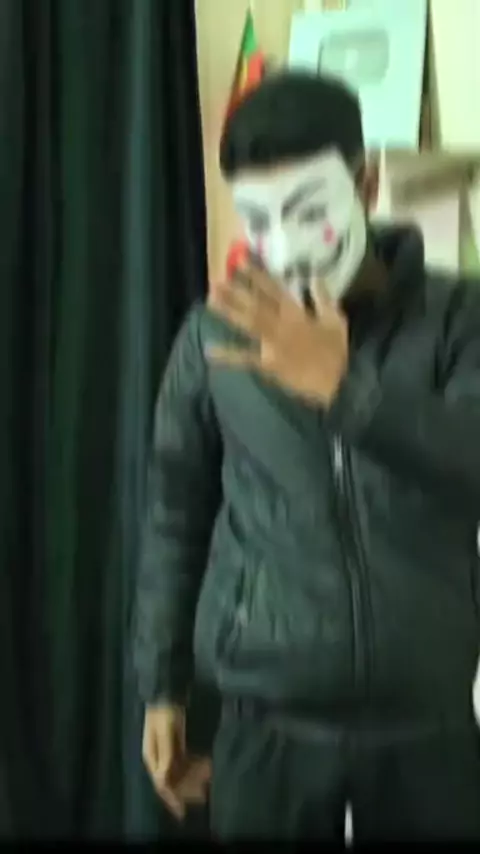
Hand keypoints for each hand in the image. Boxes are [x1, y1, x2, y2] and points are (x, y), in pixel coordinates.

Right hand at [142, 703, 211, 820]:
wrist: (168, 691)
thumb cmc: (165, 710)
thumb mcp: (165, 732)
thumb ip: (166, 754)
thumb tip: (163, 780)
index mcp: (152, 757)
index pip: (161, 784)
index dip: (172, 799)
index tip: (183, 811)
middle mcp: (158, 757)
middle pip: (172, 780)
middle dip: (187, 788)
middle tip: (204, 794)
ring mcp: (167, 751)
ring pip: (180, 771)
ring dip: (193, 776)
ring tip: (208, 776)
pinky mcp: (176, 744)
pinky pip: (185, 760)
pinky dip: (195, 764)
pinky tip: (206, 763)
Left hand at [207, 262, 348, 406]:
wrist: (338, 383)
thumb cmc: (337, 352)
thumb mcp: (336, 320)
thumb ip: (323, 297)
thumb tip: (313, 276)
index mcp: (297, 313)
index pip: (274, 289)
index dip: (257, 275)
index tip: (240, 261)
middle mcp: (281, 325)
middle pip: (255, 304)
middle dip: (235, 291)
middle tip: (215, 280)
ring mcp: (272, 344)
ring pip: (248, 324)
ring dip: (229, 312)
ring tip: (211, 301)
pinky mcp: (268, 364)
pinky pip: (245, 359)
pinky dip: (227, 355)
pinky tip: (209, 351)